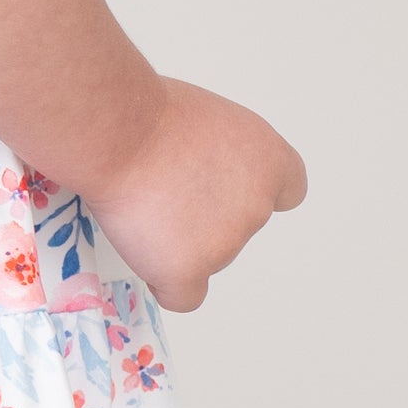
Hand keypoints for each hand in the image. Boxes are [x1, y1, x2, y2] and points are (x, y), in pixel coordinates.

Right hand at [48, 79, 306, 313]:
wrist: (120, 130)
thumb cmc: (149, 112)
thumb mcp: (208, 120)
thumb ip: (220, 156)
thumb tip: (200, 177)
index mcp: (269, 160)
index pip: (288, 191)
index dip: (251, 192)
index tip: (225, 190)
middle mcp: (256, 205)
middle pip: (238, 228)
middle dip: (206, 219)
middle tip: (163, 192)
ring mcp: (226, 243)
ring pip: (206, 258)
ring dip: (179, 243)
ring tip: (141, 205)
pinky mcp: (189, 270)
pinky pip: (184, 295)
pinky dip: (167, 282)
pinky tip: (147, 255)